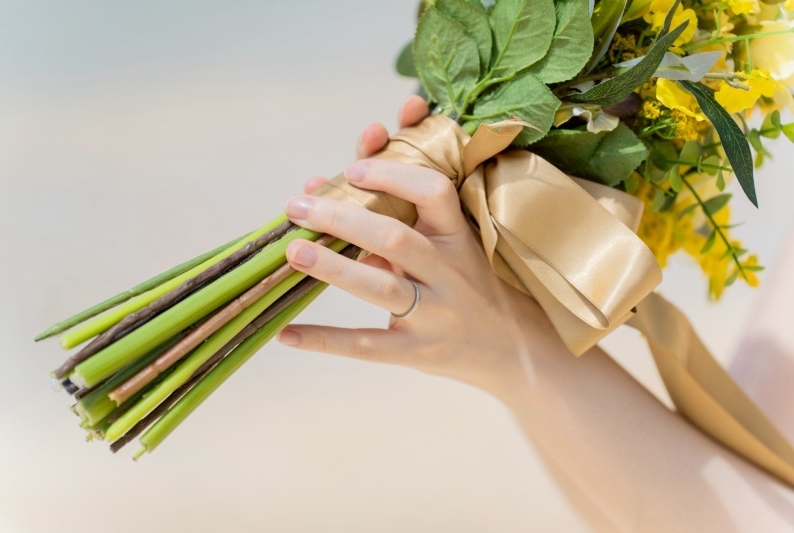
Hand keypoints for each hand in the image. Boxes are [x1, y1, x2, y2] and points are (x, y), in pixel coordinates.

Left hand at [278, 96, 553, 394]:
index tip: (354, 168)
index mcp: (458, 238)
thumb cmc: (469, 286)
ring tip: (293, 251)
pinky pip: (367, 345)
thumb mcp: (449, 251)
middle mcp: (448, 274)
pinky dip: (325, 340)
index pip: (434, 193)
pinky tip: (286, 334)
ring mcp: (433, 315)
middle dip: (343, 217)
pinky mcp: (416, 351)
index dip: (394, 176)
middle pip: (395, 237)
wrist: (511, 349)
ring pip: (381, 287)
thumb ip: (399, 227)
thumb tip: (326, 201)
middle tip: (298, 205)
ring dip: (333, 267)